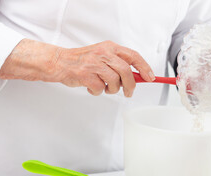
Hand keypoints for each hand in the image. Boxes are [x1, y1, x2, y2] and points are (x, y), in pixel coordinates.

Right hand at [0, 39, 154, 96]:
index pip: (133, 56)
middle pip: (126, 72)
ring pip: (114, 82)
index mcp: (110, 47)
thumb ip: (119, 64)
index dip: (144, 68)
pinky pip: (100, 88)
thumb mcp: (104, 56)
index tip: (151, 77)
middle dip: (130, 85)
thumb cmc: (84, 61)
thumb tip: (139, 77)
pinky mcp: (85, 74)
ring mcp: (94, 63)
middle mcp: (103, 53)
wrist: (60, 62)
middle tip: (129, 92)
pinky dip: (98, 91)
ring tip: (105, 87)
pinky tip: (92, 87)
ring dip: (112, 89)